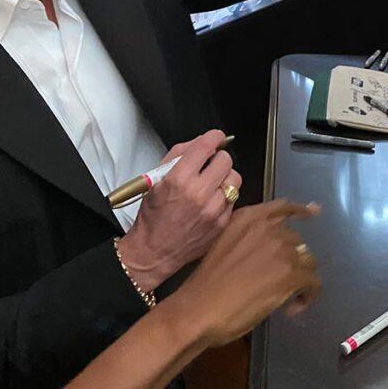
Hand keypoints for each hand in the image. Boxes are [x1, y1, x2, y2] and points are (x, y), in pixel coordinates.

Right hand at [117, 129, 240, 290]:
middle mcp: (199, 193)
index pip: (206, 146)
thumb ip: (178, 156)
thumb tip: (200, 142)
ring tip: (212, 183)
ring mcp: (214, 209)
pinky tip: (211, 200)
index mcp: (180, 179)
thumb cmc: (153, 216)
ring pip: (234, 179)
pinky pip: (233, 199)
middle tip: (210, 164)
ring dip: (225, 177)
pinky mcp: (222, 222)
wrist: (154, 251)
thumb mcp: (156, 180)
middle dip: (218, 158)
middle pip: (226, 160)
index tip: (216, 137)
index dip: (214, 137)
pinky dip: (224, 196)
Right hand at [168, 199, 321, 346]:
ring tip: (286, 298)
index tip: (313, 213)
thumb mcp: (225, 245)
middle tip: (278, 282)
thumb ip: (249, 239)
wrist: (199, 308)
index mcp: (248, 218)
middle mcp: (268, 229)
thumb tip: (269, 252)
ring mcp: (281, 251)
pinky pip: (313, 283)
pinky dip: (307, 296)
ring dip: (300, 279)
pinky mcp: (291, 275)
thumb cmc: (205, 283)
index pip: (282, 207)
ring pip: (308, 262)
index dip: (300, 211)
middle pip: (297, 241)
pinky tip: (291, 309)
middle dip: (292, 260)